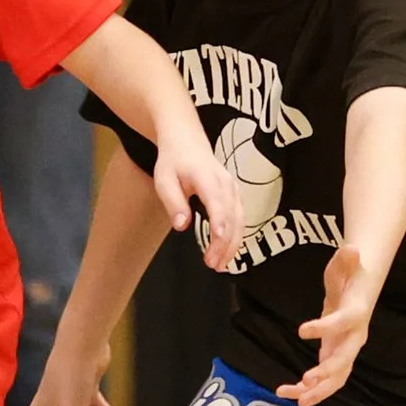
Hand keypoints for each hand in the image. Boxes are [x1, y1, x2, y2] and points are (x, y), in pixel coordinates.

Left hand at [152, 121, 243, 272]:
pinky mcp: (235, 194)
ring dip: (233, 244)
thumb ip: (173, 202)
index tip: (216, 244)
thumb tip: (181, 225)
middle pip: (232, 217)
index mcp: (207, 178)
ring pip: (240, 220)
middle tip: (213, 265)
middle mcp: (225, 183)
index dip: (219, 226)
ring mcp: (233, 188)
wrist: (186, 140)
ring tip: (221, 264)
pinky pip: (241, 217)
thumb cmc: (173, 161)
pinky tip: (228, 251)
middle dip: (225, 244)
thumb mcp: (163, 180)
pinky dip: (237, 236)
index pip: (218, 204)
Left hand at [278, 245, 371, 405]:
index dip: (325, 328)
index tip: (301, 330)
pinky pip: (325, 378)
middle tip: (306, 380)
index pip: (343, 323)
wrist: (360, 288)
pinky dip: (307, 388)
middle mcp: (354, 337)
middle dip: (326, 373)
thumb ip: (345, 260)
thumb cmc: (350, 276)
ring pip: (335, 378)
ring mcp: (345, 350)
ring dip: (317, 391)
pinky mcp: (334, 356)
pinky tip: (286, 392)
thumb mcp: (345, 265)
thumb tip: (352, 248)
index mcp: (355, 314)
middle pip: (344, 361)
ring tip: (294, 398)